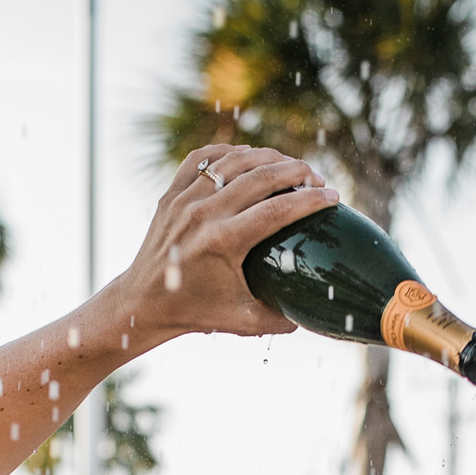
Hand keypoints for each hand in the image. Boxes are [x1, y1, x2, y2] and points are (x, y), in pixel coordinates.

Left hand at [102, 147, 336, 344]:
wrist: (142, 303)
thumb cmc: (196, 314)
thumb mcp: (244, 322)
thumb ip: (283, 318)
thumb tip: (318, 310)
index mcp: (223, 242)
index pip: (279, 209)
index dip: (311, 200)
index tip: (333, 197)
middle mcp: (203, 214)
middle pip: (261, 176)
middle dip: (297, 171)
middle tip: (317, 177)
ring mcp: (184, 199)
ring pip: (234, 160)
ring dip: (268, 157)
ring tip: (290, 166)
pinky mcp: (171, 193)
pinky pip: (204, 158)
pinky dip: (230, 153)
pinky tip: (250, 158)